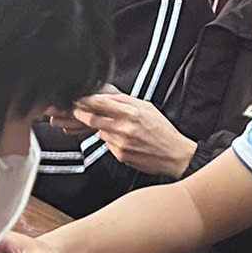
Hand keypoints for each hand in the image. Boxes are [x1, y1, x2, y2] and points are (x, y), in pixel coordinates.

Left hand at [72, 87, 197, 180]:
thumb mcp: (147, 108)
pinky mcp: (120, 155)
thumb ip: (126, 101)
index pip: (101, 103)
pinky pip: (108, 144)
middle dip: (81, 114)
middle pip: (92, 119)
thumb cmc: (162, 130)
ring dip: (103, 128)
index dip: (86, 100)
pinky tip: (125, 140)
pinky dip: (111, 140)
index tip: (79, 98)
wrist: (174, 155)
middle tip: (78, 111)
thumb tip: (107, 96)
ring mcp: (121, 143)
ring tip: (118, 128)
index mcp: (132, 113)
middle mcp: (124, 128)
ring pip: (100, 132)